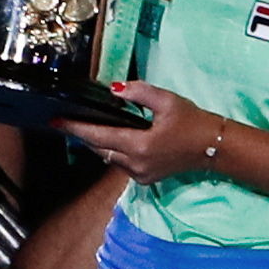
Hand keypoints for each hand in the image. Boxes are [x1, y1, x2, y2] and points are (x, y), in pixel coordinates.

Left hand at [64, 81, 211, 181]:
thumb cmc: (192, 121)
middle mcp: (135, 164)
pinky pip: (120, 164)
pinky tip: (112, 139)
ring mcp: (140, 175)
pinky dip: (113, 152)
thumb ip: (139, 92)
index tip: (55, 121)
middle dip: (83, 135)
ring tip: (86, 127)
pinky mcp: (145, 179)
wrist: (213, 147)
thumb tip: (113, 89)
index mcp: (139, 145)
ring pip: (108, 158)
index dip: (75, 128)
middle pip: (99, 149)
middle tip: (67, 120)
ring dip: (98, 144)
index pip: (98, 136)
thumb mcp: (167, 101)